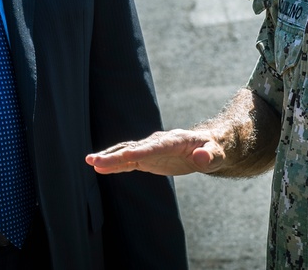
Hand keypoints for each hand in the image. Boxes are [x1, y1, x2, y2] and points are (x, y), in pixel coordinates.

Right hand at [85, 129, 224, 175]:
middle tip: (94, 160)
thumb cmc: (215, 150)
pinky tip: (100, 167)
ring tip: (90, 161)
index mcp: (174, 141)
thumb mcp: (217, 155)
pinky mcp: (148, 157)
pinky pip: (129, 160)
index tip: (124, 156)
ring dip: (109, 157)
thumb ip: (209, 156)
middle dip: (115, 155)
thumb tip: (201, 157)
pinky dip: (115, 164)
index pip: (154, 147)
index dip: (139, 151)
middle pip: (134, 149)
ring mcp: (151, 149)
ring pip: (127, 152)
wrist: (210, 145)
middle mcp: (158, 142)